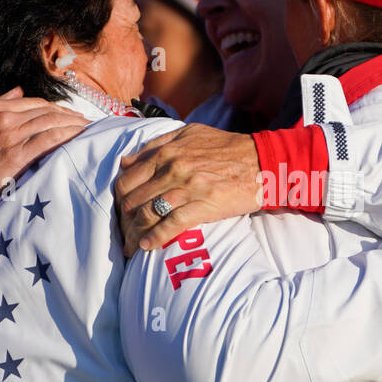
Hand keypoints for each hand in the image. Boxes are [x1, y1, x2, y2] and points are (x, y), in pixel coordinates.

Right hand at [0, 87, 88, 217]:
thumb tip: (16, 92)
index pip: (33, 103)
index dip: (55, 108)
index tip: (68, 115)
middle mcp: (3, 117)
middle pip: (47, 110)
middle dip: (69, 115)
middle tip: (85, 123)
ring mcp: (11, 135)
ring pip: (52, 122)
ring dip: (74, 124)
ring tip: (89, 130)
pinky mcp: (17, 155)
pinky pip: (51, 139)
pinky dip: (69, 136)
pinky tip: (81, 138)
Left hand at [114, 124, 260, 254]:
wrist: (262, 161)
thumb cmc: (227, 147)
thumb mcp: (190, 134)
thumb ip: (157, 145)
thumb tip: (127, 160)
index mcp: (167, 152)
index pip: (128, 178)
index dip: (120, 197)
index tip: (121, 209)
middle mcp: (173, 169)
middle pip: (133, 198)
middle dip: (124, 219)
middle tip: (123, 232)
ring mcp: (187, 188)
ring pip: (148, 213)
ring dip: (135, 233)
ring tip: (131, 246)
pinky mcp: (203, 205)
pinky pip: (171, 224)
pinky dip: (156, 238)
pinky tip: (147, 247)